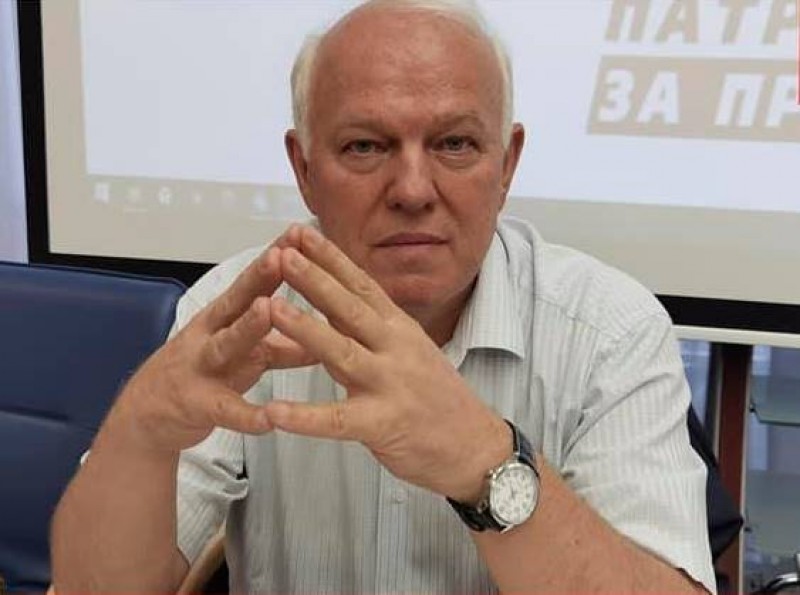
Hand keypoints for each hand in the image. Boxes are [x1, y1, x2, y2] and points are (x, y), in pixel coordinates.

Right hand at [110, 243, 315, 454]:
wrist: (147, 415)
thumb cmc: (203, 374)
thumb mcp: (244, 355)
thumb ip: (284, 346)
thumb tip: (327, 333)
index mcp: (224, 319)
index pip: (253, 283)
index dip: (275, 258)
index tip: (299, 234)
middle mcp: (210, 335)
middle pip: (236, 302)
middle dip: (259, 278)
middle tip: (282, 256)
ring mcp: (201, 368)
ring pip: (226, 344)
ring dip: (247, 327)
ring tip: (269, 309)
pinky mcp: (197, 405)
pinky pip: (226, 409)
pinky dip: (248, 415)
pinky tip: (270, 419)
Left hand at [264, 226, 510, 501]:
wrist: (476, 447)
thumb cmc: (437, 399)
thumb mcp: (408, 352)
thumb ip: (368, 332)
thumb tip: (329, 308)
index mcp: (399, 328)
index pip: (361, 284)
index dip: (330, 257)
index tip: (301, 232)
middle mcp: (396, 348)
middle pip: (349, 308)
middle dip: (314, 278)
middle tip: (281, 253)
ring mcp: (391, 385)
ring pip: (342, 353)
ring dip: (306, 329)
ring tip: (271, 309)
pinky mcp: (383, 424)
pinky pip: (337, 420)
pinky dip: (304, 417)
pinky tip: (274, 411)